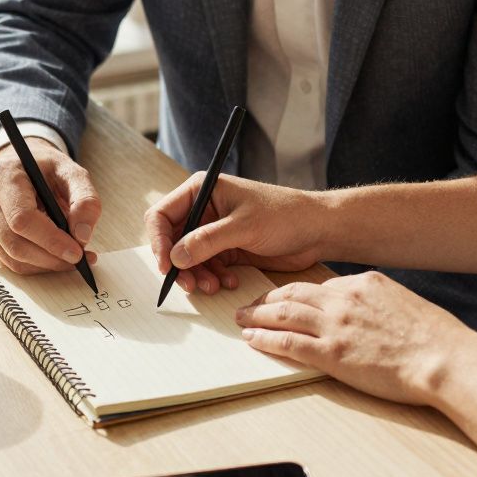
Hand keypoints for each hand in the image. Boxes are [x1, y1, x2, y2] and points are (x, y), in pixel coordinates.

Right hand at [0, 138, 100, 274]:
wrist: (20, 168)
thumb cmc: (45, 170)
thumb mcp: (71, 172)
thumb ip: (85, 199)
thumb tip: (82, 235)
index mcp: (3, 176)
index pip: (22, 218)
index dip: (51, 240)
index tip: (77, 252)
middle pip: (15, 244)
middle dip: (51, 258)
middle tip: (79, 259)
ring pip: (12, 259)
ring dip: (45, 265)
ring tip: (70, 258)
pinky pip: (8, 263)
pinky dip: (34, 266)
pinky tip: (52, 256)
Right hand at [144, 173, 324, 294]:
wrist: (317, 230)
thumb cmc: (285, 214)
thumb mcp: (244, 226)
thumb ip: (207, 241)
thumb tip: (175, 257)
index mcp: (203, 190)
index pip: (162, 215)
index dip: (159, 242)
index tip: (167, 266)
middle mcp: (204, 209)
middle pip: (172, 241)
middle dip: (179, 264)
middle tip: (190, 285)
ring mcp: (214, 231)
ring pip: (188, 258)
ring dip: (197, 275)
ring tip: (213, 286)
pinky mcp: (226, 249)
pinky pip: (207, 268)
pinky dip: (213, 278)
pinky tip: (229, 282)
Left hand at [235, 271, 468, 405]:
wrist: (444, 359)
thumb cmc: (434, 338)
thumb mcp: (404, 304)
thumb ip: (377, 303)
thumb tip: (366, 310)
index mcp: (363, 284)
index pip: (318, 284)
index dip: (293, 290)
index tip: (281, 296)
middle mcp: (344, 300)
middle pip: (293, 293)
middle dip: (267, 298)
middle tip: (250, 304)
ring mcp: (336, 326)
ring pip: (284, 314)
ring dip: (257, 316)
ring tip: (242, 319)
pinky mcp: (332, 354)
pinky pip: (289, 343)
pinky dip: (266, 339)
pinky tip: (253, 340)